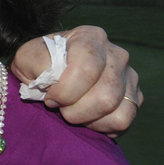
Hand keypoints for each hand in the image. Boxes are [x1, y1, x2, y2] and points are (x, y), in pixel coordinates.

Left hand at [11, 25, 139, 136]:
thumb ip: (38, 63)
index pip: (87, 69)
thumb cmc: (39, 64)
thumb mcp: (28, 57)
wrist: (49, 73)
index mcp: (91, 37)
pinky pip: (123, 121)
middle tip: (60, 108)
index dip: (66, 91)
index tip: (50, 97)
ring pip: (115, 110)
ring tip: (73, 112)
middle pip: (105, 95)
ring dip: (87, 119)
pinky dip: (101, 126)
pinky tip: (86, 118)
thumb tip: (55, 77)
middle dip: (76, 110)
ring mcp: (130, 76)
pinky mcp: (135, 97)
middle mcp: (117, 54)